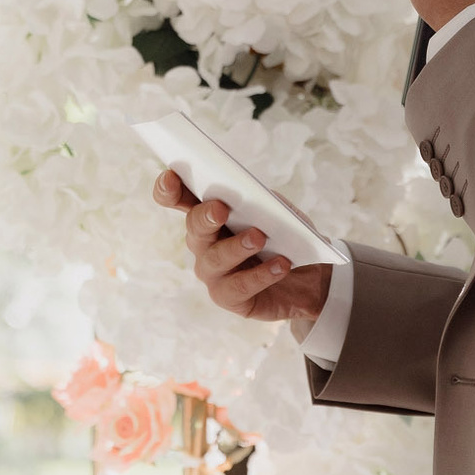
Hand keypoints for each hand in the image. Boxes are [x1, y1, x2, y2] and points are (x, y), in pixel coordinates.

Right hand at [155, 171, 333, 325]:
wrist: (306, 278)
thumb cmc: (284, 238)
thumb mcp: (279, 213)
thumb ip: (264, 203)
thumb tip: (256, 199)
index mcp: (209, 214)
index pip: (179, 199)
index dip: (169, 189)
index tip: (171, 177)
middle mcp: (203, 243)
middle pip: (194, 227)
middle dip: (204, 216)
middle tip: (220, 209)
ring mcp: (212, 272)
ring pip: (215, 258)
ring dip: (236, 246)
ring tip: (259, 238)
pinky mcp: (228, 297)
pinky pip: (239, 286)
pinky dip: (261, 274)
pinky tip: (281, 265)